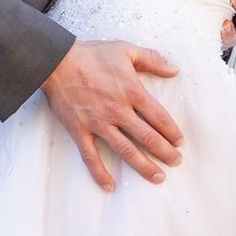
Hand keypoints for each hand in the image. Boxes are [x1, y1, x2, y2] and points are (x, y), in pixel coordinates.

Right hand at [43, 40, 181, 191]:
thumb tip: (174, 70)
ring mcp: (98, 123)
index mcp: (132, 91)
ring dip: (143, 166)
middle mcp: (118, 111)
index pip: (159, 117)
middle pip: (147, 137)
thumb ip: (152, 59)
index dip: (172, 132)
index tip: (180, 142)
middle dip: (165, 152)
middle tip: (176, 162)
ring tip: (158, 177)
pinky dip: (100, 173)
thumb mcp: (126, 49)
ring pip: (125, 151)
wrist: (55, 61)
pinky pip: (90, 157)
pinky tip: (110, 186)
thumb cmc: (91, 54)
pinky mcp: (79, 131)